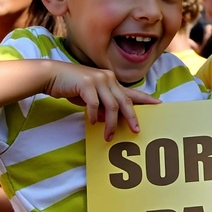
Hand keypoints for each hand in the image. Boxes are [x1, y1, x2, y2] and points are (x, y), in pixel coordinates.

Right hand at [43, 61, 160, 140]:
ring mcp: (98, 79)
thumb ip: (103, 105)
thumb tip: (110, 119)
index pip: (131, 92)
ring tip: (108, 136)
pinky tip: (92, 123)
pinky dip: (94, 116)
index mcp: (111, 80)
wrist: (52, 75)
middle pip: (125, 100)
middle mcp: (108, 78)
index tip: (159, 104)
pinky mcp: (86, 83)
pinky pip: (94, 104)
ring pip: (111, 105)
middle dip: (132, 117)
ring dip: (111, 123)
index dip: (146, 99)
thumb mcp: (91, 96)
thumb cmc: (72, 86)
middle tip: (136, 131)